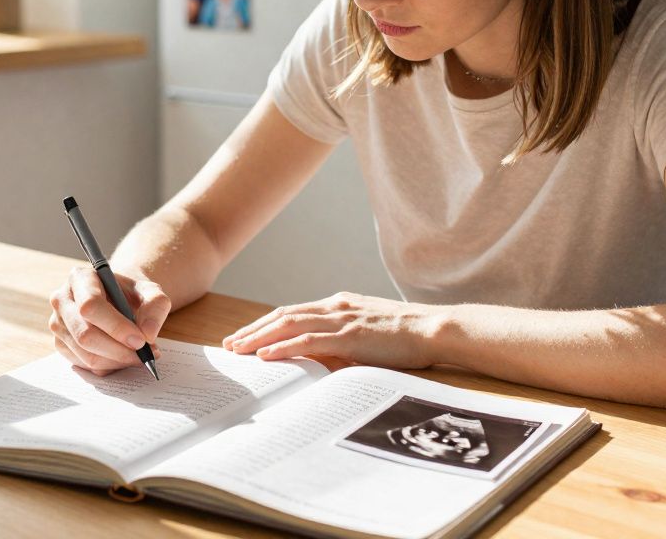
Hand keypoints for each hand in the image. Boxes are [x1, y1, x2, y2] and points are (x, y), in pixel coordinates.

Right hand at [48, 267, 171, 375]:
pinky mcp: (61, 344)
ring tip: (140, 355)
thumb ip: (156, 306)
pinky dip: (110, 366)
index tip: (140, 340)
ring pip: (86, 354)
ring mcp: (58, 324)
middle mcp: (62, 300)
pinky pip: (85, 365)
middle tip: (145, 354)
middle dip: (119, 350)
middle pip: (85, 334)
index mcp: (80, 278)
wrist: (119, 300)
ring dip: (118, 360)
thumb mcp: (151, 292)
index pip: (90, 305)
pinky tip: (124, 357)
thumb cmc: (132, 294)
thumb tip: (147, 334)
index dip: (116, 326)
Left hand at [221, 292, 442, 368]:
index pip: (294, 312)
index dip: (267, 323)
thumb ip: (344, 343)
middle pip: (284, 315)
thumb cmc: (408, 338)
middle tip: (230, 344)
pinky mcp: (350, 335)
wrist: (435, 329)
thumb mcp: (369, 337)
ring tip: (238, 349)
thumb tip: (319, 360)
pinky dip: (284, 346)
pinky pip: (309, 341)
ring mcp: (342, 319)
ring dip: (260, 337)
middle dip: (254, 329)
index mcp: (340, 305)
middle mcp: (336, 307)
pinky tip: (266, 354)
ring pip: (290, 324)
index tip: (246, 336)